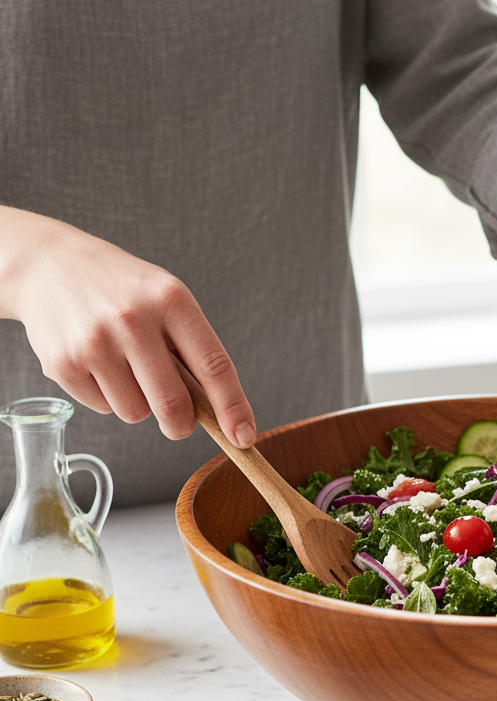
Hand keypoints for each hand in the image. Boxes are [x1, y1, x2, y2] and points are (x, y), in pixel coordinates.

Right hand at [0, 208, 255, 446]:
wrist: (47, 264)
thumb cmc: (121, 288)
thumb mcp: (165, 298)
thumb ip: (192, 347)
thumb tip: (218, 410)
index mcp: (171, 300)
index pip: (214, 367)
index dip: (232, 408)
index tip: (244, 437)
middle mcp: (133, 320)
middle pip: (173, 404)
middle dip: (181, 425)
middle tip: (179, 425)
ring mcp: (95, 342)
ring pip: (135, 413)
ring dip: (138, 404)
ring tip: (124, 368)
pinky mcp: (63, 363)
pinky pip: (103, 408)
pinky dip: (106, 397)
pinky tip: (96, 363)